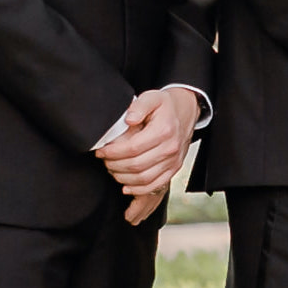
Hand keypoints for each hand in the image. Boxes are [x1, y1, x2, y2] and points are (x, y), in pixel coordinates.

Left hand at [95, 85, 204, 221]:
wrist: (186, 112)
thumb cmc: (165, 106)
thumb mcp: (152, 97)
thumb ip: (139, 106)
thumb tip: (128, 120)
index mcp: (164, 130)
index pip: (132, 148)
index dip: (112, 152)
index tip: (101, 151)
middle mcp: (170, 148)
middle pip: (136, 165)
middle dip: (114, 165)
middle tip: (104, 160)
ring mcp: (173, 160)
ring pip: (143, 178)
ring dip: (123, 178)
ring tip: (112, 169)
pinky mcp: (174, 169)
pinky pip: (155, 185)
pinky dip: (138, 189)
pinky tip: (126, 185)